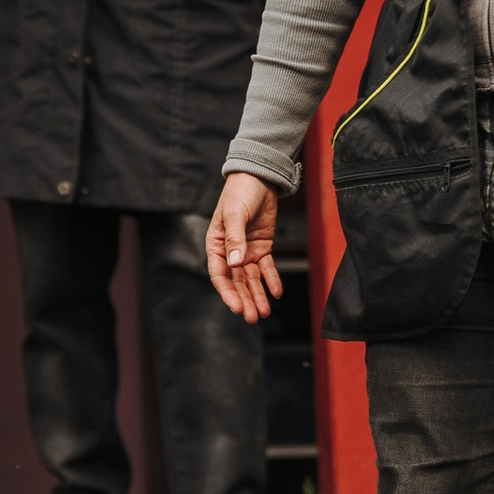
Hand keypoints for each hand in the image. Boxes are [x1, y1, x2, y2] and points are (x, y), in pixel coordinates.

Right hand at [206, 173, 281, 322]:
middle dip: (244, 300)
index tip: (237, 307)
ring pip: (251, 279)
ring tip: (264, 312)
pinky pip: (267, 268)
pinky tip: (277, 293)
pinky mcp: (262, 247)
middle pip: (236, 282)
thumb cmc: (240, 192)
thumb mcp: (235, 214)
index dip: (227, 293)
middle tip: (252, 317)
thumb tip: (234, 263)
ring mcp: (246, 250)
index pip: (219, 274)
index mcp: (216, 245)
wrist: (259, 177)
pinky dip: (272, 280)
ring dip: (257, 295)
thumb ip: (235, 239)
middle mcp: (230, 252)